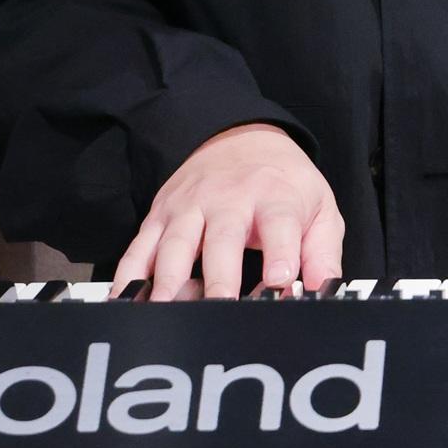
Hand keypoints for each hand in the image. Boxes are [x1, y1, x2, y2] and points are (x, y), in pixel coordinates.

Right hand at [110, 122, 343, 299]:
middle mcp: (229, 200)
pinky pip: (140, 247)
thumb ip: (322, 253)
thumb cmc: (283, 183)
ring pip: (176, 244)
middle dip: (220, 276)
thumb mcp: (319, 207)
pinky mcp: (161, 215)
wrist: (239, 137)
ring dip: (170, 280)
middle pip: (222, 238)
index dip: (280, 253)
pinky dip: (129, 275)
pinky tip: (123, 301)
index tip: (281, 281)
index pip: (278, 224)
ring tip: (166, 311)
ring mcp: (189, 207)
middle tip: (220, 308)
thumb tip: (323, 292)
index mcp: (274, 197)